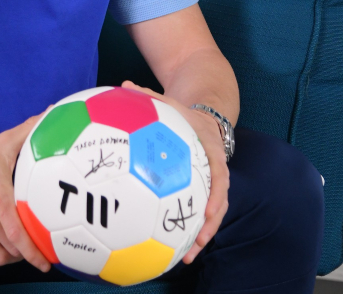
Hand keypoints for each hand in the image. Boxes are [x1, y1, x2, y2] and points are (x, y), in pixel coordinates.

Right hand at [0, 114, 51, 270]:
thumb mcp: (3, 143)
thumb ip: (29, 129)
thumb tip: (51, 111)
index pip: (20, 235)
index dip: (35, 253)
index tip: (47, 263)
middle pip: (11, 250)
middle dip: (26, 254)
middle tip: (38, 251)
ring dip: (11, 258)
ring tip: (20, 251)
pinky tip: (3, 251)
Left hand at [120, 81, 229, 264]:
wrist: (205, 119)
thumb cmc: (183, 114)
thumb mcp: (169, 102)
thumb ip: (149, 96)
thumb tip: (122, 84)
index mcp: (210, 150)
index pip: (219, 174)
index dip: (216, 193)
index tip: (208, 209)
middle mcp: (215, 170)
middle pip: (219, 202)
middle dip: (210, 225)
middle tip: (197, 243)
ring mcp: (211, 184)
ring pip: (211, 213)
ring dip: (201, 235)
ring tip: (186, 258)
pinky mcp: (201, 192)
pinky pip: (197, 212)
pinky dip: (189, 229)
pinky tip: (173, 249)